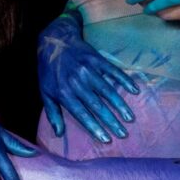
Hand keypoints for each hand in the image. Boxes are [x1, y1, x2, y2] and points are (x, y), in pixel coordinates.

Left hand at [38, 18, 139, 142]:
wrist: (54, 40)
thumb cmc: (49, 70)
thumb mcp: (45, 92)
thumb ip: (53, 113)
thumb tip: (59, 134)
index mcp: (64, 93)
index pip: (82, 114)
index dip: (95, 127)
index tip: (106, 139)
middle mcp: (77, 82)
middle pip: (97, 106)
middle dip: (111, 121)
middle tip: (123, 133)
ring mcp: (88, 70)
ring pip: (107, 91)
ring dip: (120, 105)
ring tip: (130, 118)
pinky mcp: (97, 59)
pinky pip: (113, 71)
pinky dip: (124, 80)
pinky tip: (134, 90)